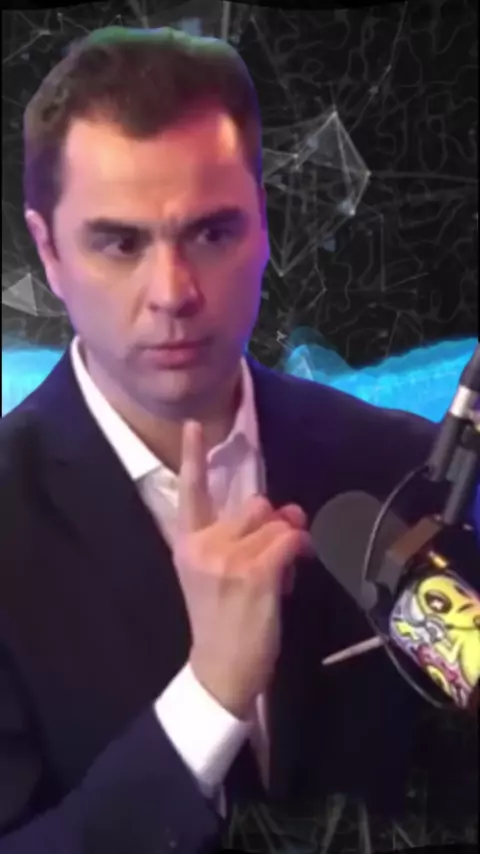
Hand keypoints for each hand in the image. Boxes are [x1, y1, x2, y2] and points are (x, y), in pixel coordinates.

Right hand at [172, 420, 311, 719]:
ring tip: (280, 573)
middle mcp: (203, 543)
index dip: (192, 456)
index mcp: (187, 542)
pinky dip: (300, 550)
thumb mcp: (216, 574)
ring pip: (277, 521)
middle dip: (272, 523)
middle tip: (274, 556)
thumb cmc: (220, 620)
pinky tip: (294, 571)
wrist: (220, 669)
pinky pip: (291, 539)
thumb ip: (247, 537)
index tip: (194, 425)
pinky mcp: (254, 571)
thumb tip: (290, 511)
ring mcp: (228, 556)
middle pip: (254, 504)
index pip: (189, 491)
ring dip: (289, 541)